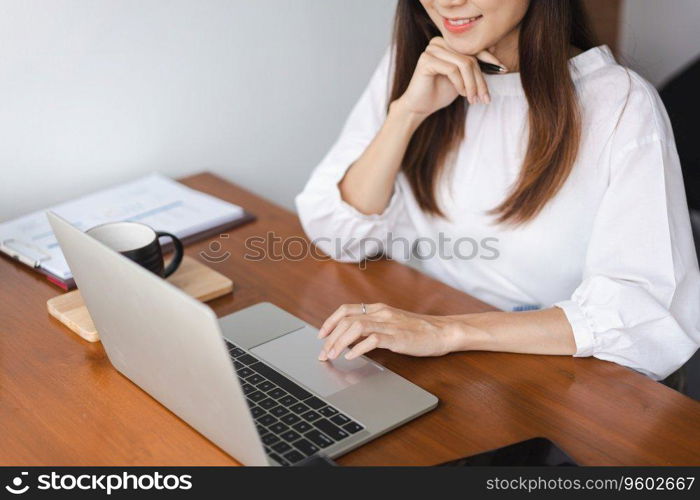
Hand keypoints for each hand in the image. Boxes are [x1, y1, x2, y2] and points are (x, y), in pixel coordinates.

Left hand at [317, 303, 460, 360]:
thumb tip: (351, 338)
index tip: (321, 336)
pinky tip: (353, 357)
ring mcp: (389, 324)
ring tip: (334, 355)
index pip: (346, 310)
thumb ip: (373, 327)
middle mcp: (381, 313)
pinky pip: (372, 339)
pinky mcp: (397, 337)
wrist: (442, 331)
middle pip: (346, 320)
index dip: (330, 322)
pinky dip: (358, 348)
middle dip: (330, 337)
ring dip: (340, 342)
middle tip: (324, 353)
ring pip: (355, 327)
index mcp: (378, 308)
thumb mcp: (392, 323)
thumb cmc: (419, 330)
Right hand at [393, 37, 506, 117]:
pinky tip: (462, 94)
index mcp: (447, 43)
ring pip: (464, 64)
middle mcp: (438, 42)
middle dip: (480, 80)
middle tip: (485, 98)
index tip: (503, 70)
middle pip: (470, 57)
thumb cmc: (440, 93)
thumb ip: (473, 65)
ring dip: (472, 84)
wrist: (419, 107)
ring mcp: (431, 50)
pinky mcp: (426, 60)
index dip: (489, 59)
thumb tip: (494, 51)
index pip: (473, 48)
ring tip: (473, 99)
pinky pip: (452, 69)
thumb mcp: (463, 79)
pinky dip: (460, 84)